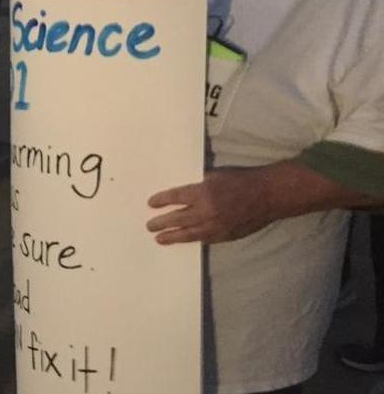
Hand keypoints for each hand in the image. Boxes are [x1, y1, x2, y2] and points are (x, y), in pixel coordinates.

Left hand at [146, 167, 276, 244]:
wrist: (268, 195)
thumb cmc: (242, 180)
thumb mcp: (216, 176)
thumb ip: (198, 185)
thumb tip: (183, 193)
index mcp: (203, 193)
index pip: (176, 197)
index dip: (161, 200)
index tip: (151, 203)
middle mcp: (207, 212)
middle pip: (177, 219)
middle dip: (161, 222)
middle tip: (149, 226)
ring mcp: (216, 226)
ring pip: (189, 234)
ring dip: (172, 236)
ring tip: (159, 239)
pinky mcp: (226, 236)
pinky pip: (204, 239)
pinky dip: (192, 239)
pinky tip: (183, 240)